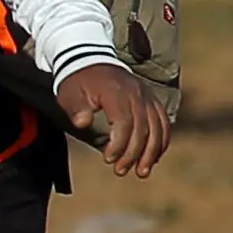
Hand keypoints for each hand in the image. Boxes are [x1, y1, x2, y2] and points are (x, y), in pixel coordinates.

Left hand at [58, 61, 170, 178]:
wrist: (90, 60)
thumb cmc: (77, 82)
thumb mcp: (69, 94)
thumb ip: (76, 109)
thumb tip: (82, 123)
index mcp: (116, 92)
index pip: (124, 122)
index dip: (119, 144)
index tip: (107, 159)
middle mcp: (137, 94)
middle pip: (143, 128)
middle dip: (133, 154)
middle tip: (120, 171)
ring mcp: (147, 96)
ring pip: (158, 128)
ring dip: (151, 152)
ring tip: (142, 172)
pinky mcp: (152, 100)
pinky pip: (163, 122)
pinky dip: (162, 141)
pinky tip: (154, 158)